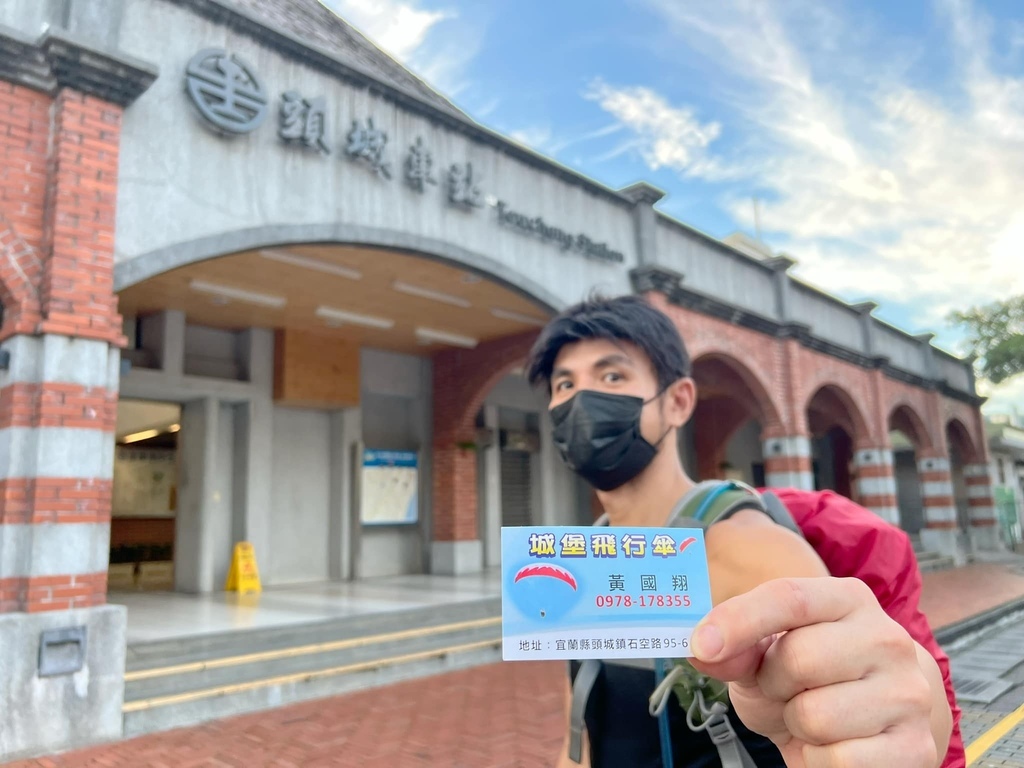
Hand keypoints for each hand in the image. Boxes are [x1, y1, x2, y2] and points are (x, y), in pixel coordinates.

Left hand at [688, 577, 937, 767]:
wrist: (875, 722)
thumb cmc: (811, 678)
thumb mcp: (766, 656)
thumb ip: (734, 648)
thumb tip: (700, 648)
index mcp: (849, 600)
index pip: (789, 597)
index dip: (739, 619)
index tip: (701, 644)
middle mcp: (887, 639)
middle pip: (798, 659)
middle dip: (775, 684)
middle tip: (786, 690)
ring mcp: (908, 693)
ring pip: (815, 716)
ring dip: (797, 725)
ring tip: (813, 715)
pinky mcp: (915, 748)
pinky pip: (840, 761)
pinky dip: (819, 761)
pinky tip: (834, 746)